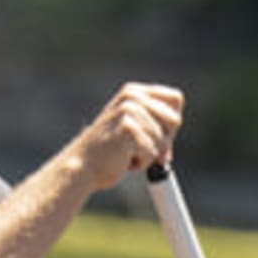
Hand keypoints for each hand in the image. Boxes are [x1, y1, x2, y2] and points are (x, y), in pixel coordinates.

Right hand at [70, 83, 185, 184]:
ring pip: (163, 141)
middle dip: (163, 140)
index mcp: (134, 92)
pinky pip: (152, 153)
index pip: (175, 99)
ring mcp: (129, 112)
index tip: (157, 135)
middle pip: (174, 120)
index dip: (170, 122)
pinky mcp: (128, 130)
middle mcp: (132, 97)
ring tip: (125, 152)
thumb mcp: (132, 128)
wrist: (82, 166)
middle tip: (140, 148)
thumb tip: (173, 133)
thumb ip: (154, 124)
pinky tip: (122, 159)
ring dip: (148, 154)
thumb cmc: (109, 151)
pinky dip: (141, 163)